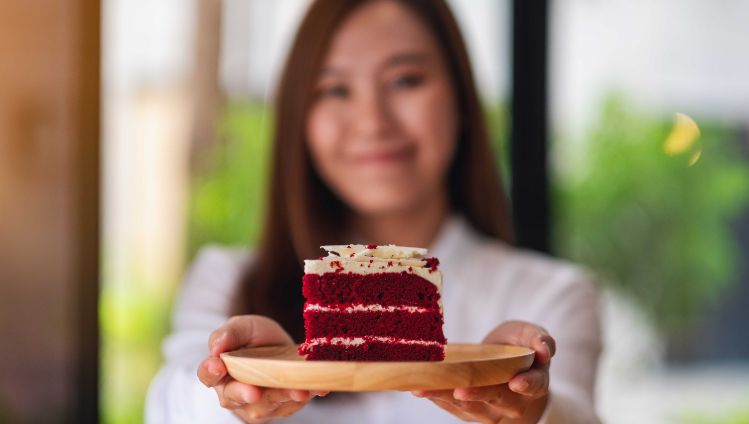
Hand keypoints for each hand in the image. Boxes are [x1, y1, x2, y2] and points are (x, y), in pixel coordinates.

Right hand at [197, 315, 328, 422]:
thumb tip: (217, 346)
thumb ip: (228, 334)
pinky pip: (294, 404)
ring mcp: (260, 404)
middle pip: (236, 397)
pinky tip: (318, 388)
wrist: (280, 348)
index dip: (211, 372)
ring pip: (268, 404)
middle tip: (254, 391)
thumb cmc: (253, 339)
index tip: (218, 366)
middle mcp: (235, 394)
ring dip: (284, 397)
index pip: (208, 375)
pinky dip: (307, 395)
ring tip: (298, 391)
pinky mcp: (283, 407)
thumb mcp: (242, 327)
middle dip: (245, 394)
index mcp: (219, 373)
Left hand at [411, 321, 554, 422]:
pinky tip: (419, 390)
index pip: (534, 385)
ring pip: (469, 407)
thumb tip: (545, 349)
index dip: (527, 384)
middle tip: (460, 391)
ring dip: (446, 397)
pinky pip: (452, 408)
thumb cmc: (519, 348)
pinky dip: (436, 398)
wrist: (507, 369)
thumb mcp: (530, 336)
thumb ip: (539, 339)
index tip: (517, 383)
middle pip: (496, 398)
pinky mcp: (469, 411)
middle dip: (477, 395)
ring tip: (425, 389)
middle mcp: (513, 401)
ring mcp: (490, 410)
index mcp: (534, 381)